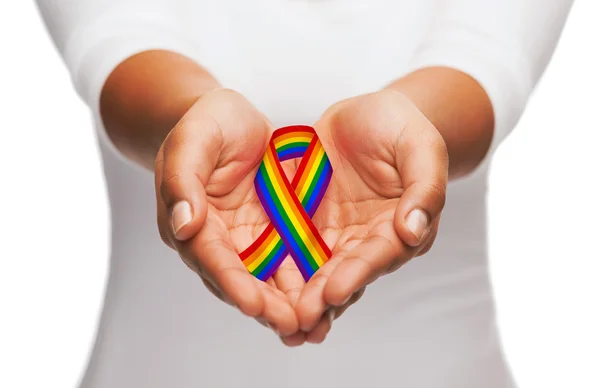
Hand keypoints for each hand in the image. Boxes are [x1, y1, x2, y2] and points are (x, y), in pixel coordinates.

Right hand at [154, 89, 303, 335]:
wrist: (233, 119)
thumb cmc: (207, 123)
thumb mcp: (194, 139)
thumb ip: (183, 179)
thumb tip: (183, 225)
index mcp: (192, 220)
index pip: (210, 257)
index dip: (231, 281)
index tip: (253, 304)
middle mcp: (218, 239)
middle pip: (240, 279)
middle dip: (264, 305)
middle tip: (292, 326)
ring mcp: (247, 239)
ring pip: (266, 279)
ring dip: (287, 304)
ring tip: (313, 326)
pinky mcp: (274, 234)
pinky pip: (290, 262)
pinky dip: (306, 282)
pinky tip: (328, 300)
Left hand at [295, 90, 448, 339]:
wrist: (365, 114)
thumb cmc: (399, 125)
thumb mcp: (420, 146)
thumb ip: (425, 187)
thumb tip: (414, 231)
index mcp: (400, 226)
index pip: (379, 254)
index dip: (358, 273)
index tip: (334, 291)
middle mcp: (368, 239)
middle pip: (346, 273)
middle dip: (323, 298)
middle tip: (299, 320)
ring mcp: (337, 234)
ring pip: (317, 271)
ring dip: (299, 297)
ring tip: (279, 322)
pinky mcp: (309, 225)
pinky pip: (292, 250)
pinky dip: (280, 273)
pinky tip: (260, 290)